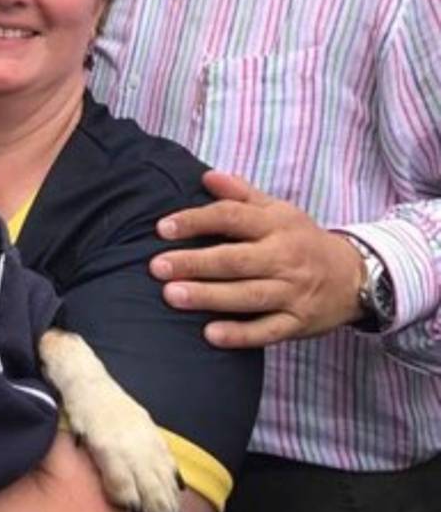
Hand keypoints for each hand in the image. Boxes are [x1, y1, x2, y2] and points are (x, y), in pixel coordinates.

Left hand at [149, 171, 365, 347]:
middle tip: (157, 267)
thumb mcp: (277, 209)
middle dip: (195, 263)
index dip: (196, 221)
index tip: (163, 228)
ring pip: (248, 295)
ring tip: (172, 296)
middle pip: (235, 259)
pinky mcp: (298, 324)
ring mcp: (292, 292)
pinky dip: (240, 335)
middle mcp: (284, 257)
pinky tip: (210, 334)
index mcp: (276, 224)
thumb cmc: (301, 239)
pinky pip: (267, 331)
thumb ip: (240, 193)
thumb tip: (206, 176)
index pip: (232, 217)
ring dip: (209, 296)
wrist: (354, 276)